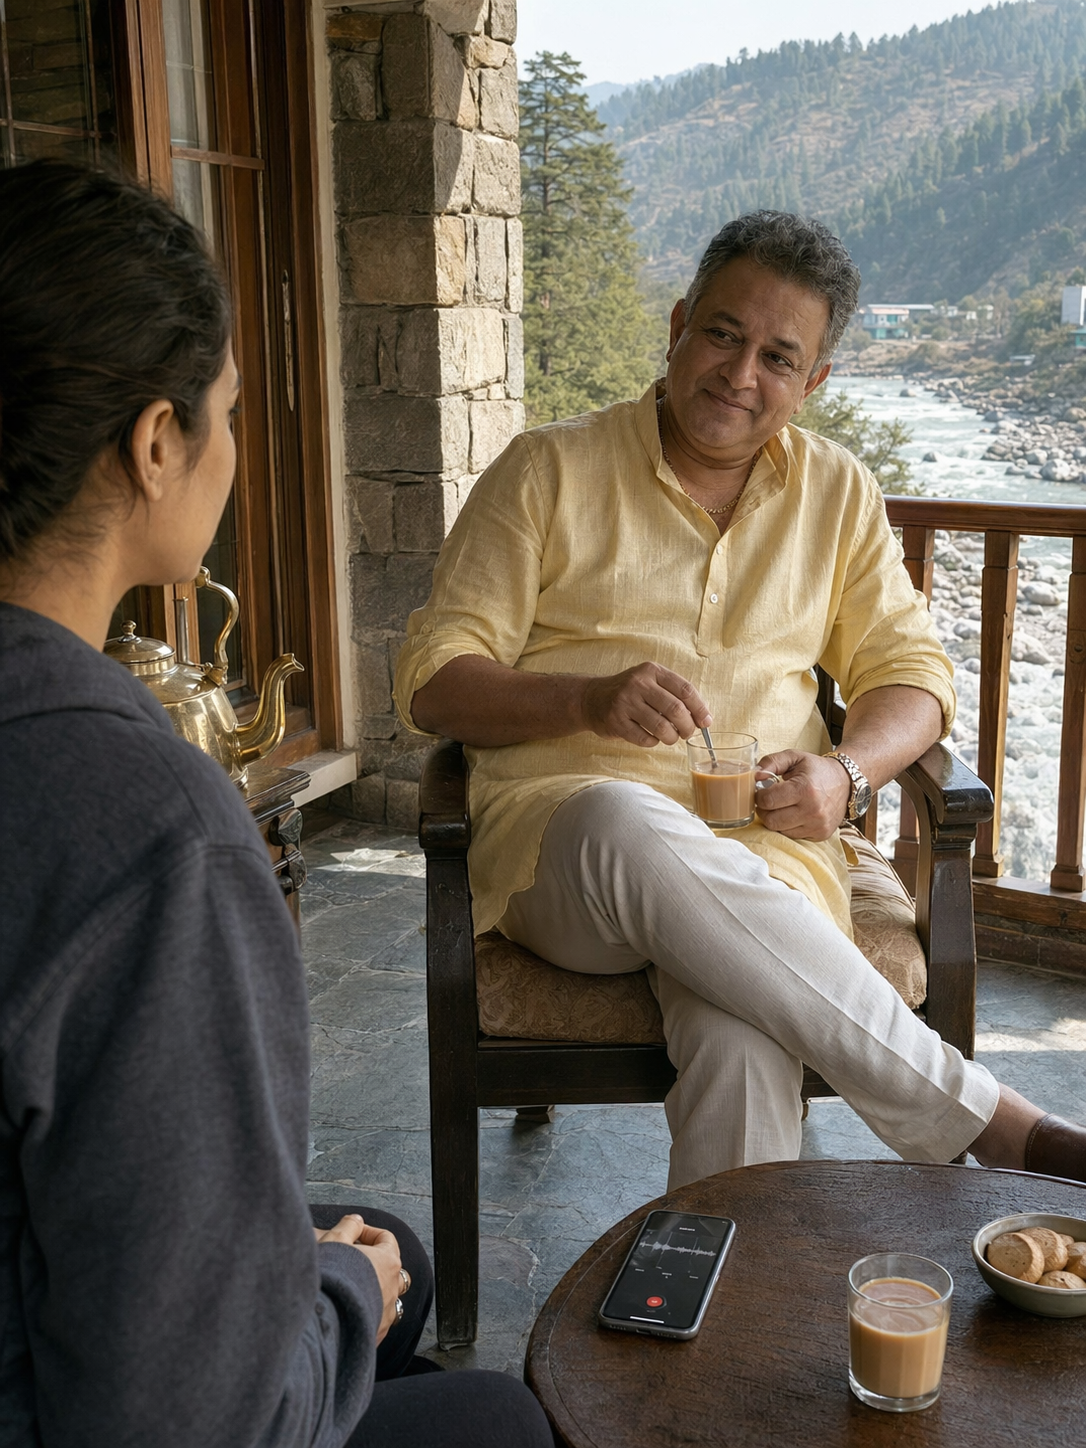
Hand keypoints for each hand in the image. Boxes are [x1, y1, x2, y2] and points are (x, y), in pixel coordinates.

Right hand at [315, 1214, 403, 1341]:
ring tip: (356, 1287)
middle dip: (376, 1262)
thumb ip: (349, 1225)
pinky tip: (351, 1310)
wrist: (326, 1319)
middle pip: (393, 1268)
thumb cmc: (333, 1278)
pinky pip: (378, 1319)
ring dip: (376, 1290)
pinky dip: (369, 1313)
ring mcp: (387, 1311)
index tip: (353, 1232)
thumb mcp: (336, 1240)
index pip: (387, 1238)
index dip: (368, 1232)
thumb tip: (356, 1220)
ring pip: (389, 1296)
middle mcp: (393, 1287)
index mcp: (388, 1261)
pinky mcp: (377, 1332)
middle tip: (356, 1260)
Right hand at [580, 662, 711, 747]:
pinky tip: (651, 738)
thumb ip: (675, 694)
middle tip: (686, 733)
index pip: (685, 690)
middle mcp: (638, 684)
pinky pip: (645, 739)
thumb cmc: (630, 692)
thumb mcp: (650, 682)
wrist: (591, 698)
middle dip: (687, 727)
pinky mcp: (616, 722)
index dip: (700, 708)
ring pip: (662, 727)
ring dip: (671, 738)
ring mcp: (625, 702)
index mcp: (652, 671)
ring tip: (670, 737)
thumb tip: (703, 717)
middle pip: (676, 710)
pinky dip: (653, 742)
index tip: (706, 721)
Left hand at [754, 750, 850, 840]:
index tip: (761, 791)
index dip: (759, 796)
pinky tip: (792, 814)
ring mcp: (817, 825)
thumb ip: (771, 762)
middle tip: (768, 800)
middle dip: (764, 810)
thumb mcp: (794, 757)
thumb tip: (755, 775)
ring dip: (774, 819)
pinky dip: (787, 826)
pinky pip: (792, 836)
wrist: (846, 782)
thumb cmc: (817, 769)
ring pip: (779, 830)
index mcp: (804, 788)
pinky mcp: (820, 834)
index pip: (768, 801)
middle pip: (771, 820)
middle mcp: (812, 810)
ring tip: (781, 806)